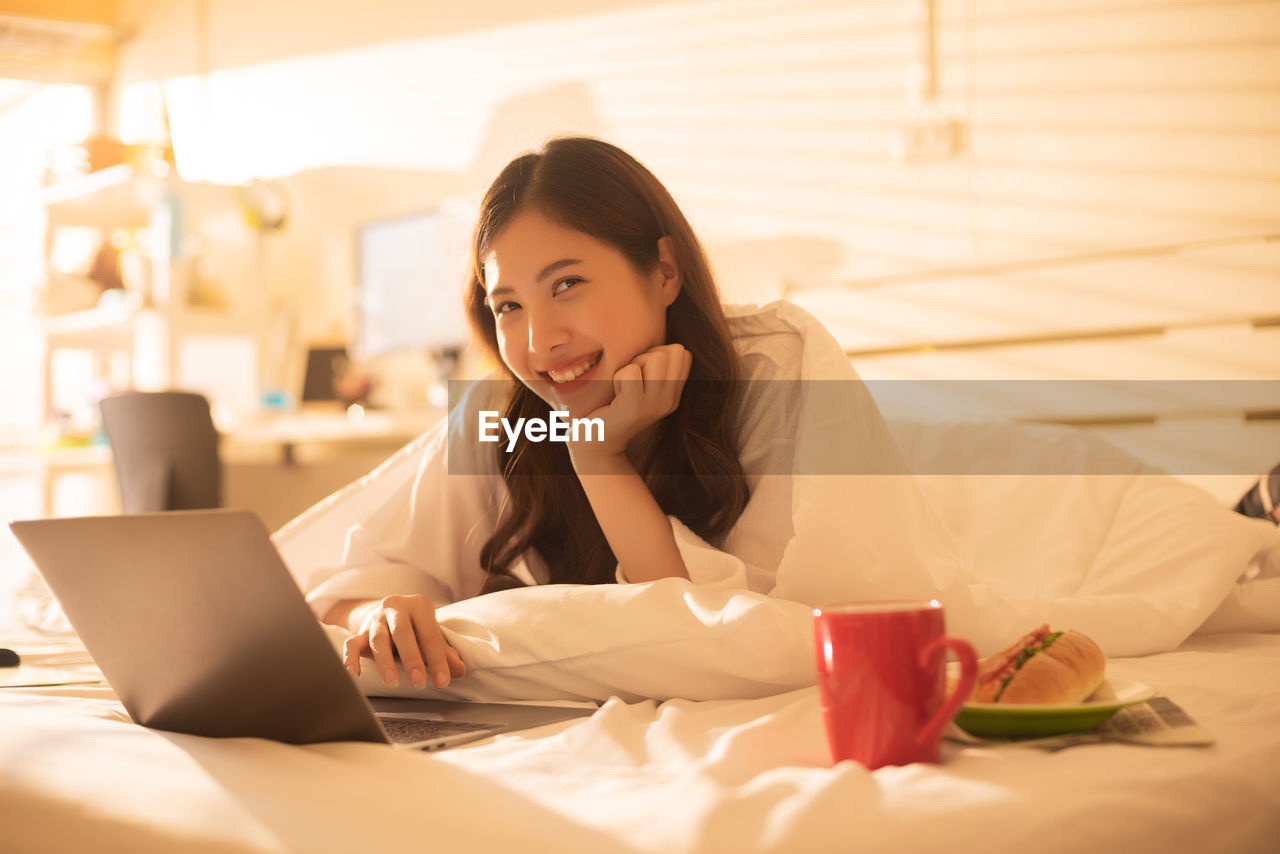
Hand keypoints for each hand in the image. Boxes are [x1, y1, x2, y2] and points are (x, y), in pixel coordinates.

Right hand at [341, 594, 465, 688]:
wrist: (388, 611)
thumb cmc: (415, 626)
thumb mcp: (431, 634)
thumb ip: (445, 652)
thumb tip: (460, 670)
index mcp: (418, 605)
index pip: (430, 634)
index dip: (438, 659)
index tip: (442, 681)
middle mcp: (395, 607)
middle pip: (402, 632)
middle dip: (411, 658)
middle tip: (418, 682)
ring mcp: (376, 619)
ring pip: (378, 638)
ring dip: (385, 662)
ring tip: (392, 682)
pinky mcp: (360, 631)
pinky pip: (351, 644)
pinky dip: (351, 659)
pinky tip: (355, 674)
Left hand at [569, 343, 691, 465]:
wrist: (593, 443)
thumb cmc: (609, 406)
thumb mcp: (638, 384)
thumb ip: (652, 365)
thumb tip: (660, 337)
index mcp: (673, 393)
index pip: (682, 353)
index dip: (657, 352)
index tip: (638, 373)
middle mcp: (669, 400)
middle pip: (671, 351)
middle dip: (644, 357)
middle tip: (627, 380)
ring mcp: (656, 405)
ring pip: (655, 358)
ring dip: (632, 366)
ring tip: (621, 387)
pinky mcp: (636, 408)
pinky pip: (630, 371)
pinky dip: (616, 378)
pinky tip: (612, 396)